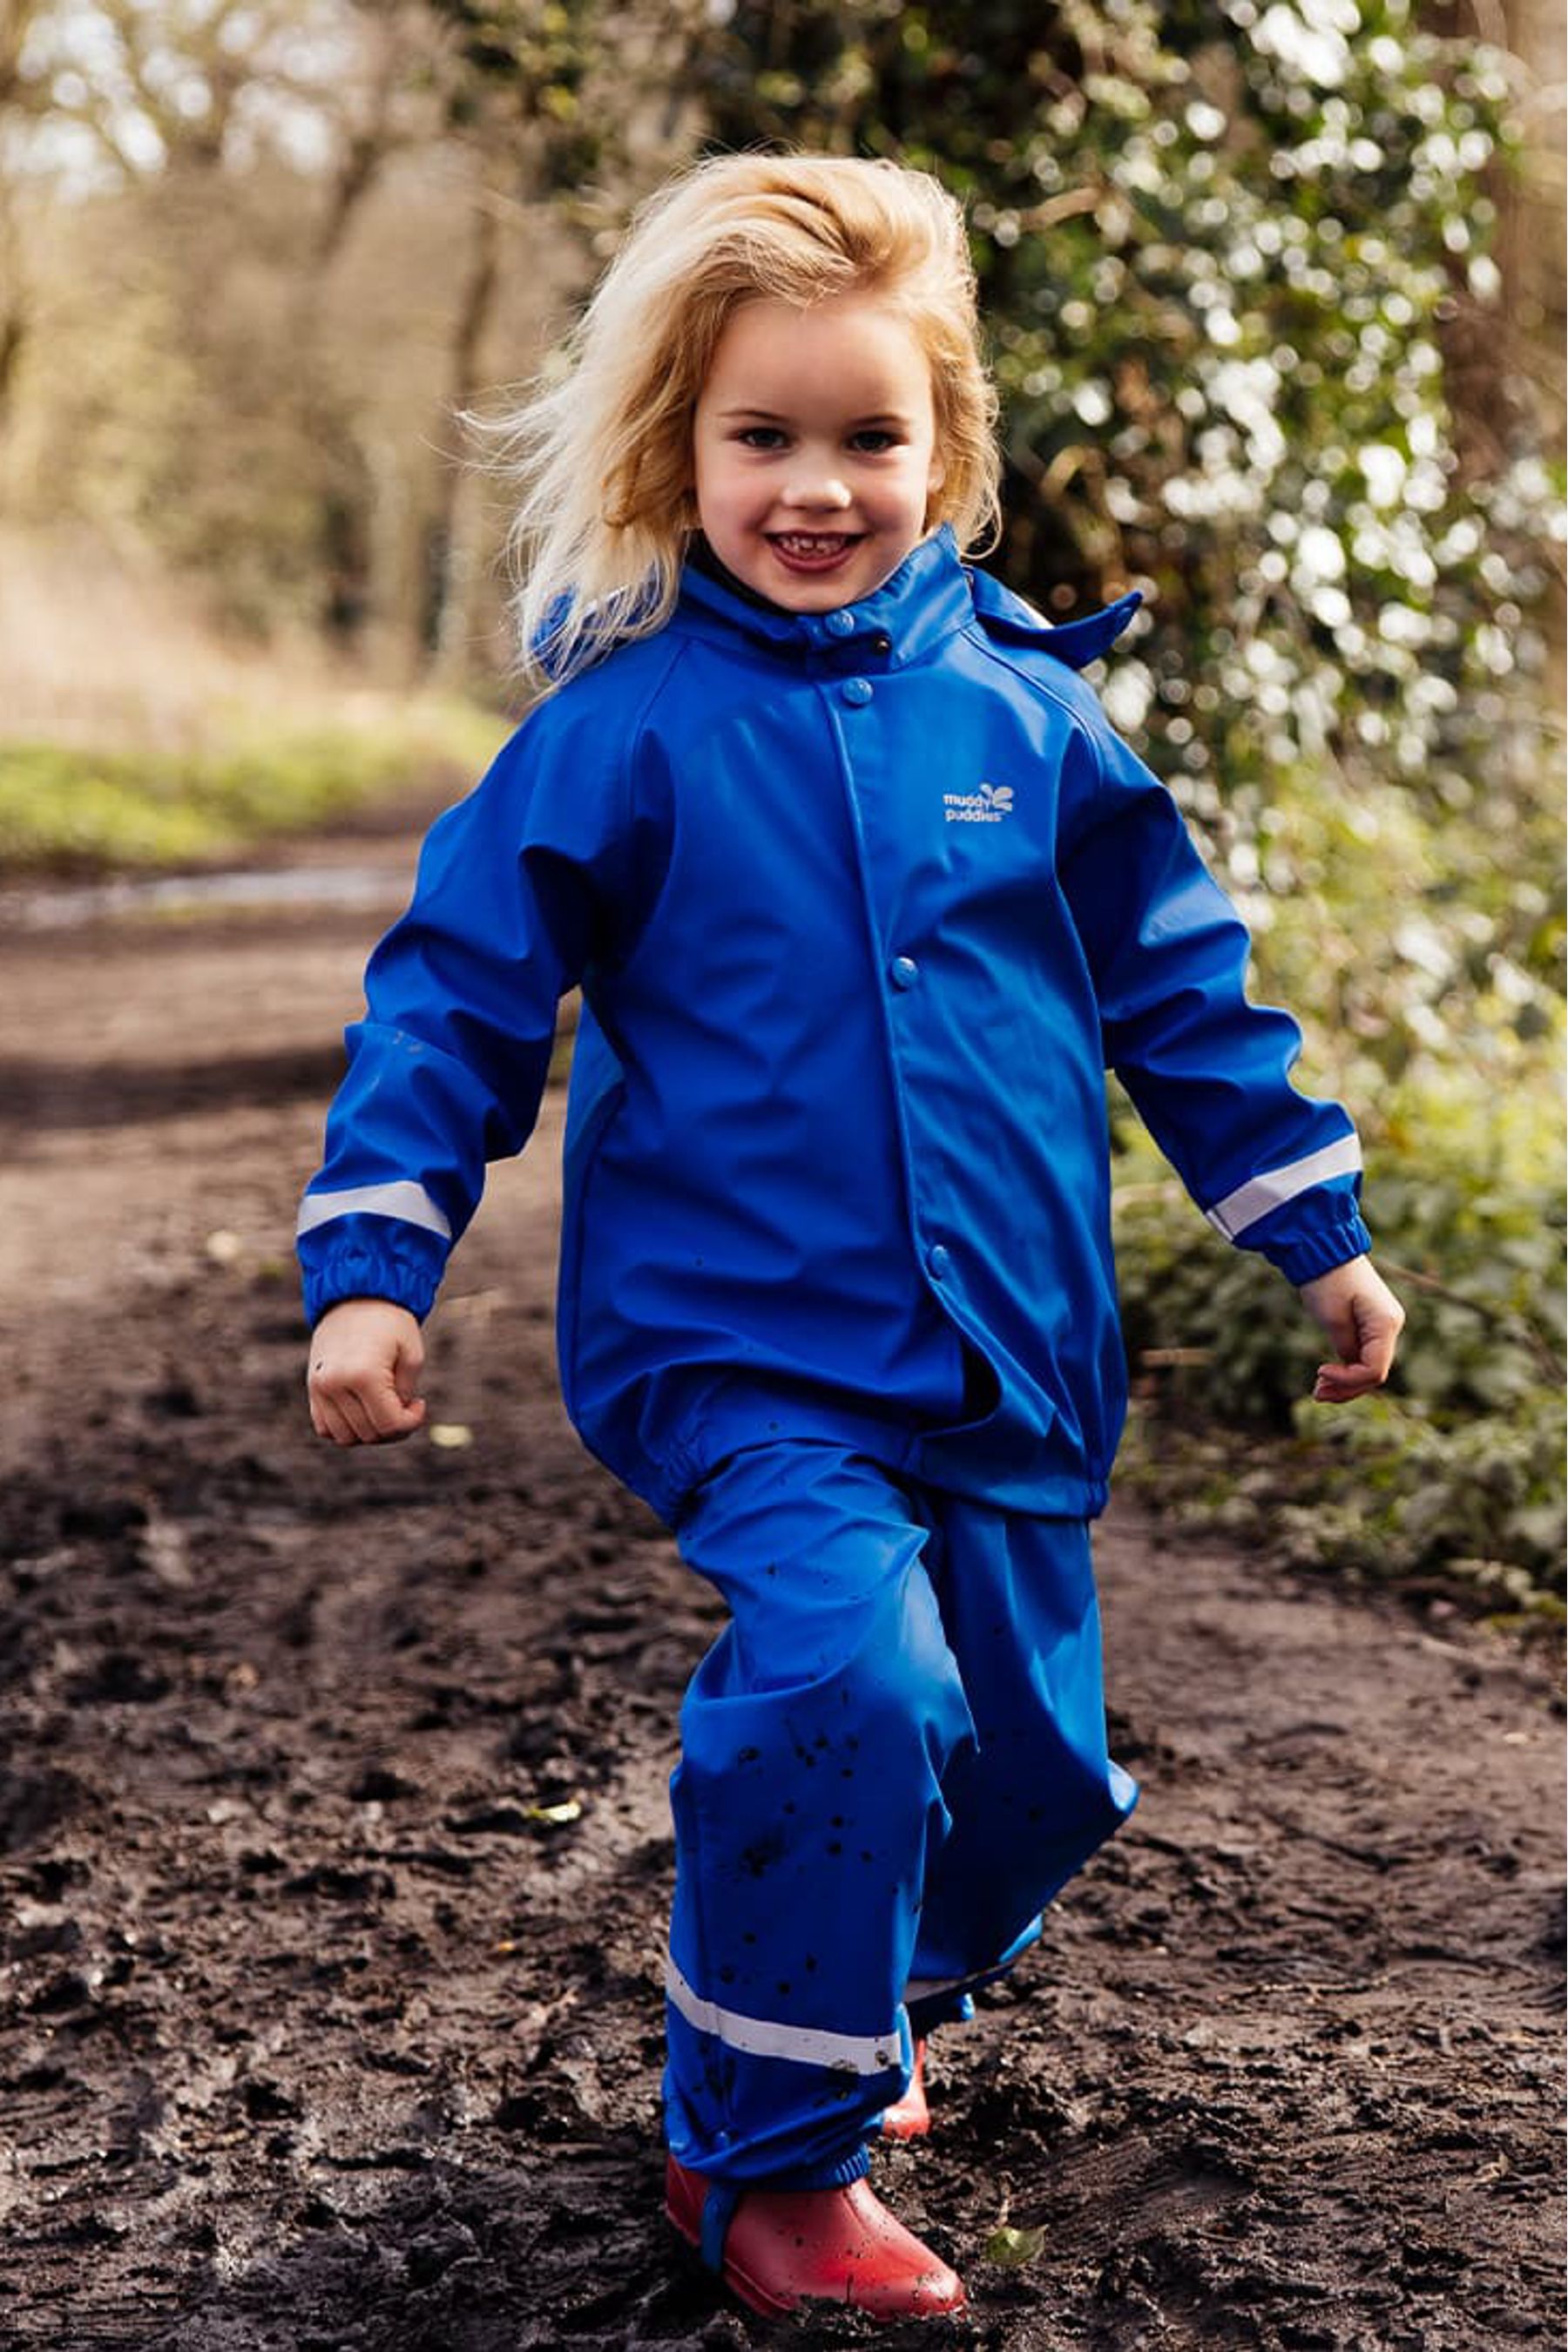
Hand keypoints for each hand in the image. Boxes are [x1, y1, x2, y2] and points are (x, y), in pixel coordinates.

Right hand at [307, 1298, 426, 1445]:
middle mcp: (335, 1384)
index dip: (411, 1423)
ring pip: (345, 1438)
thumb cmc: (390, 1322)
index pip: (388, 1425)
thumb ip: (405, 1393)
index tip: (420, 1403)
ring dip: (370, 1431)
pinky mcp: (312, 1388)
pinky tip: (363, 1410)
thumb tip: (394, 1422)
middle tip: (406, 1403)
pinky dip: (346, 1428)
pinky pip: (325, 1428)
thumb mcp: (412, 1354)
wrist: (355, 1295)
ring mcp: (319, 1388)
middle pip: (369, 1434)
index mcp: (363, 1375)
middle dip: (393, 1427)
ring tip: (385, 1406)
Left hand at [1298, 1256, 1404, 1403]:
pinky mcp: (1370, 1323)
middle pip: (1374, 1373)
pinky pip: (1363, 1354)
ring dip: (1345, 1382)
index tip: (1319, 1372)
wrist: (1324, 1246)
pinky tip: (1327, 1375)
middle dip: (1346, 1388)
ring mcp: (1382, 1325)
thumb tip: (1351, 1367)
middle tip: (1316, 1393)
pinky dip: (1346, 1367)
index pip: (1374, 1370)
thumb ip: (1345, 1347)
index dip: (1348, 1381)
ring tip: (1318, 1390)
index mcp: (1386, 1324)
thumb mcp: (1332, 1318)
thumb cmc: (1328, 1279)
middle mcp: (1391, 1326)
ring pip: (1369, 1367)